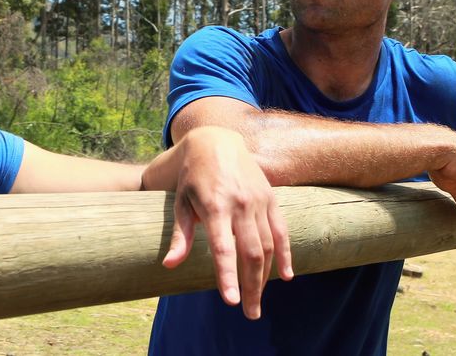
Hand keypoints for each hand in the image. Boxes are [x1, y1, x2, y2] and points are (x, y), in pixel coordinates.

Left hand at [144, 126, 293, 319]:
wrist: (217, 142)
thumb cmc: (194, 177)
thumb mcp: (181, 202)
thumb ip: (180, 236)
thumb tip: (170, 265)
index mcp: (216, 206)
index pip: (224, 248)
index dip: (228, 276)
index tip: (231, 301)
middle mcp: (240, 204)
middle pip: (250, 253)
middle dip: (251, 287)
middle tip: (249, 313)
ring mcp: (258, 201)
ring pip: (267, 246)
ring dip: (265, 277)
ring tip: (258, 301)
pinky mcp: (271, 199)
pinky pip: (281, 232)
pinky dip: (285, 255)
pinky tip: (285, 276)